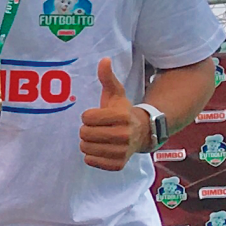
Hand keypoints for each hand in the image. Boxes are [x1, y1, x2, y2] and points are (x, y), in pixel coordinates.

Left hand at [78, 56, 144, 170]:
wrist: (141, 134)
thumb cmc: (122, 112)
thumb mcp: (116, 94)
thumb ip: (108, 78)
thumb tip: (104, 60)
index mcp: (122, 116)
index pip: (86, 118)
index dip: (88, 116)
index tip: (97, 116)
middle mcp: (124, 135)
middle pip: (84, 134)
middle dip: (87, 130)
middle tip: (97, 128)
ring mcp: (122, 151)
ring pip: (86, 148)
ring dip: (88, 143)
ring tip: (99, 138)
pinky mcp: (118, 164)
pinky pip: (91, 161)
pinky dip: (92, 156)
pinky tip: (101, 149)